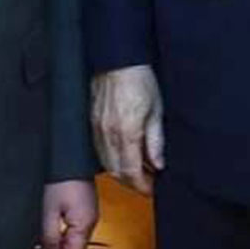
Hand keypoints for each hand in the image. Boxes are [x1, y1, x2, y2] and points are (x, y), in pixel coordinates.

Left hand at [37, 180, 98, 248]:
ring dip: (57, 248)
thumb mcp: (49, 211)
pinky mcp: (84, 208)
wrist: (69, 156)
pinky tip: (47, 234)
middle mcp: (90, 222)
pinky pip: (74, 230)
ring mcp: (88, 214)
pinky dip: (61, 236)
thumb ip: (49, 237)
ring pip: (73, 241)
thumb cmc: (60, 179)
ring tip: (37, 248)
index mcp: (84, 225)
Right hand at [92, 65, 164, 194]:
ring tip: (139, 170)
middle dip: (133, 183)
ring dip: (122, 173)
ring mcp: (97, 130)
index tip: (153, 188)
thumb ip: (156, 141)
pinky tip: (124, 156)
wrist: (118, 60)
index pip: (132, 173)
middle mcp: (108, 135)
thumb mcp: (156, 111)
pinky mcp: (91, 124)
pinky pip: (99, 152)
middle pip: (117, 173)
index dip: (143, 186)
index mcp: (127, 133)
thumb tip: (158, 165)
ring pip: (106, 165)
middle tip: (148, 182)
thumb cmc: (140, 80)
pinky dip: (111, 160)